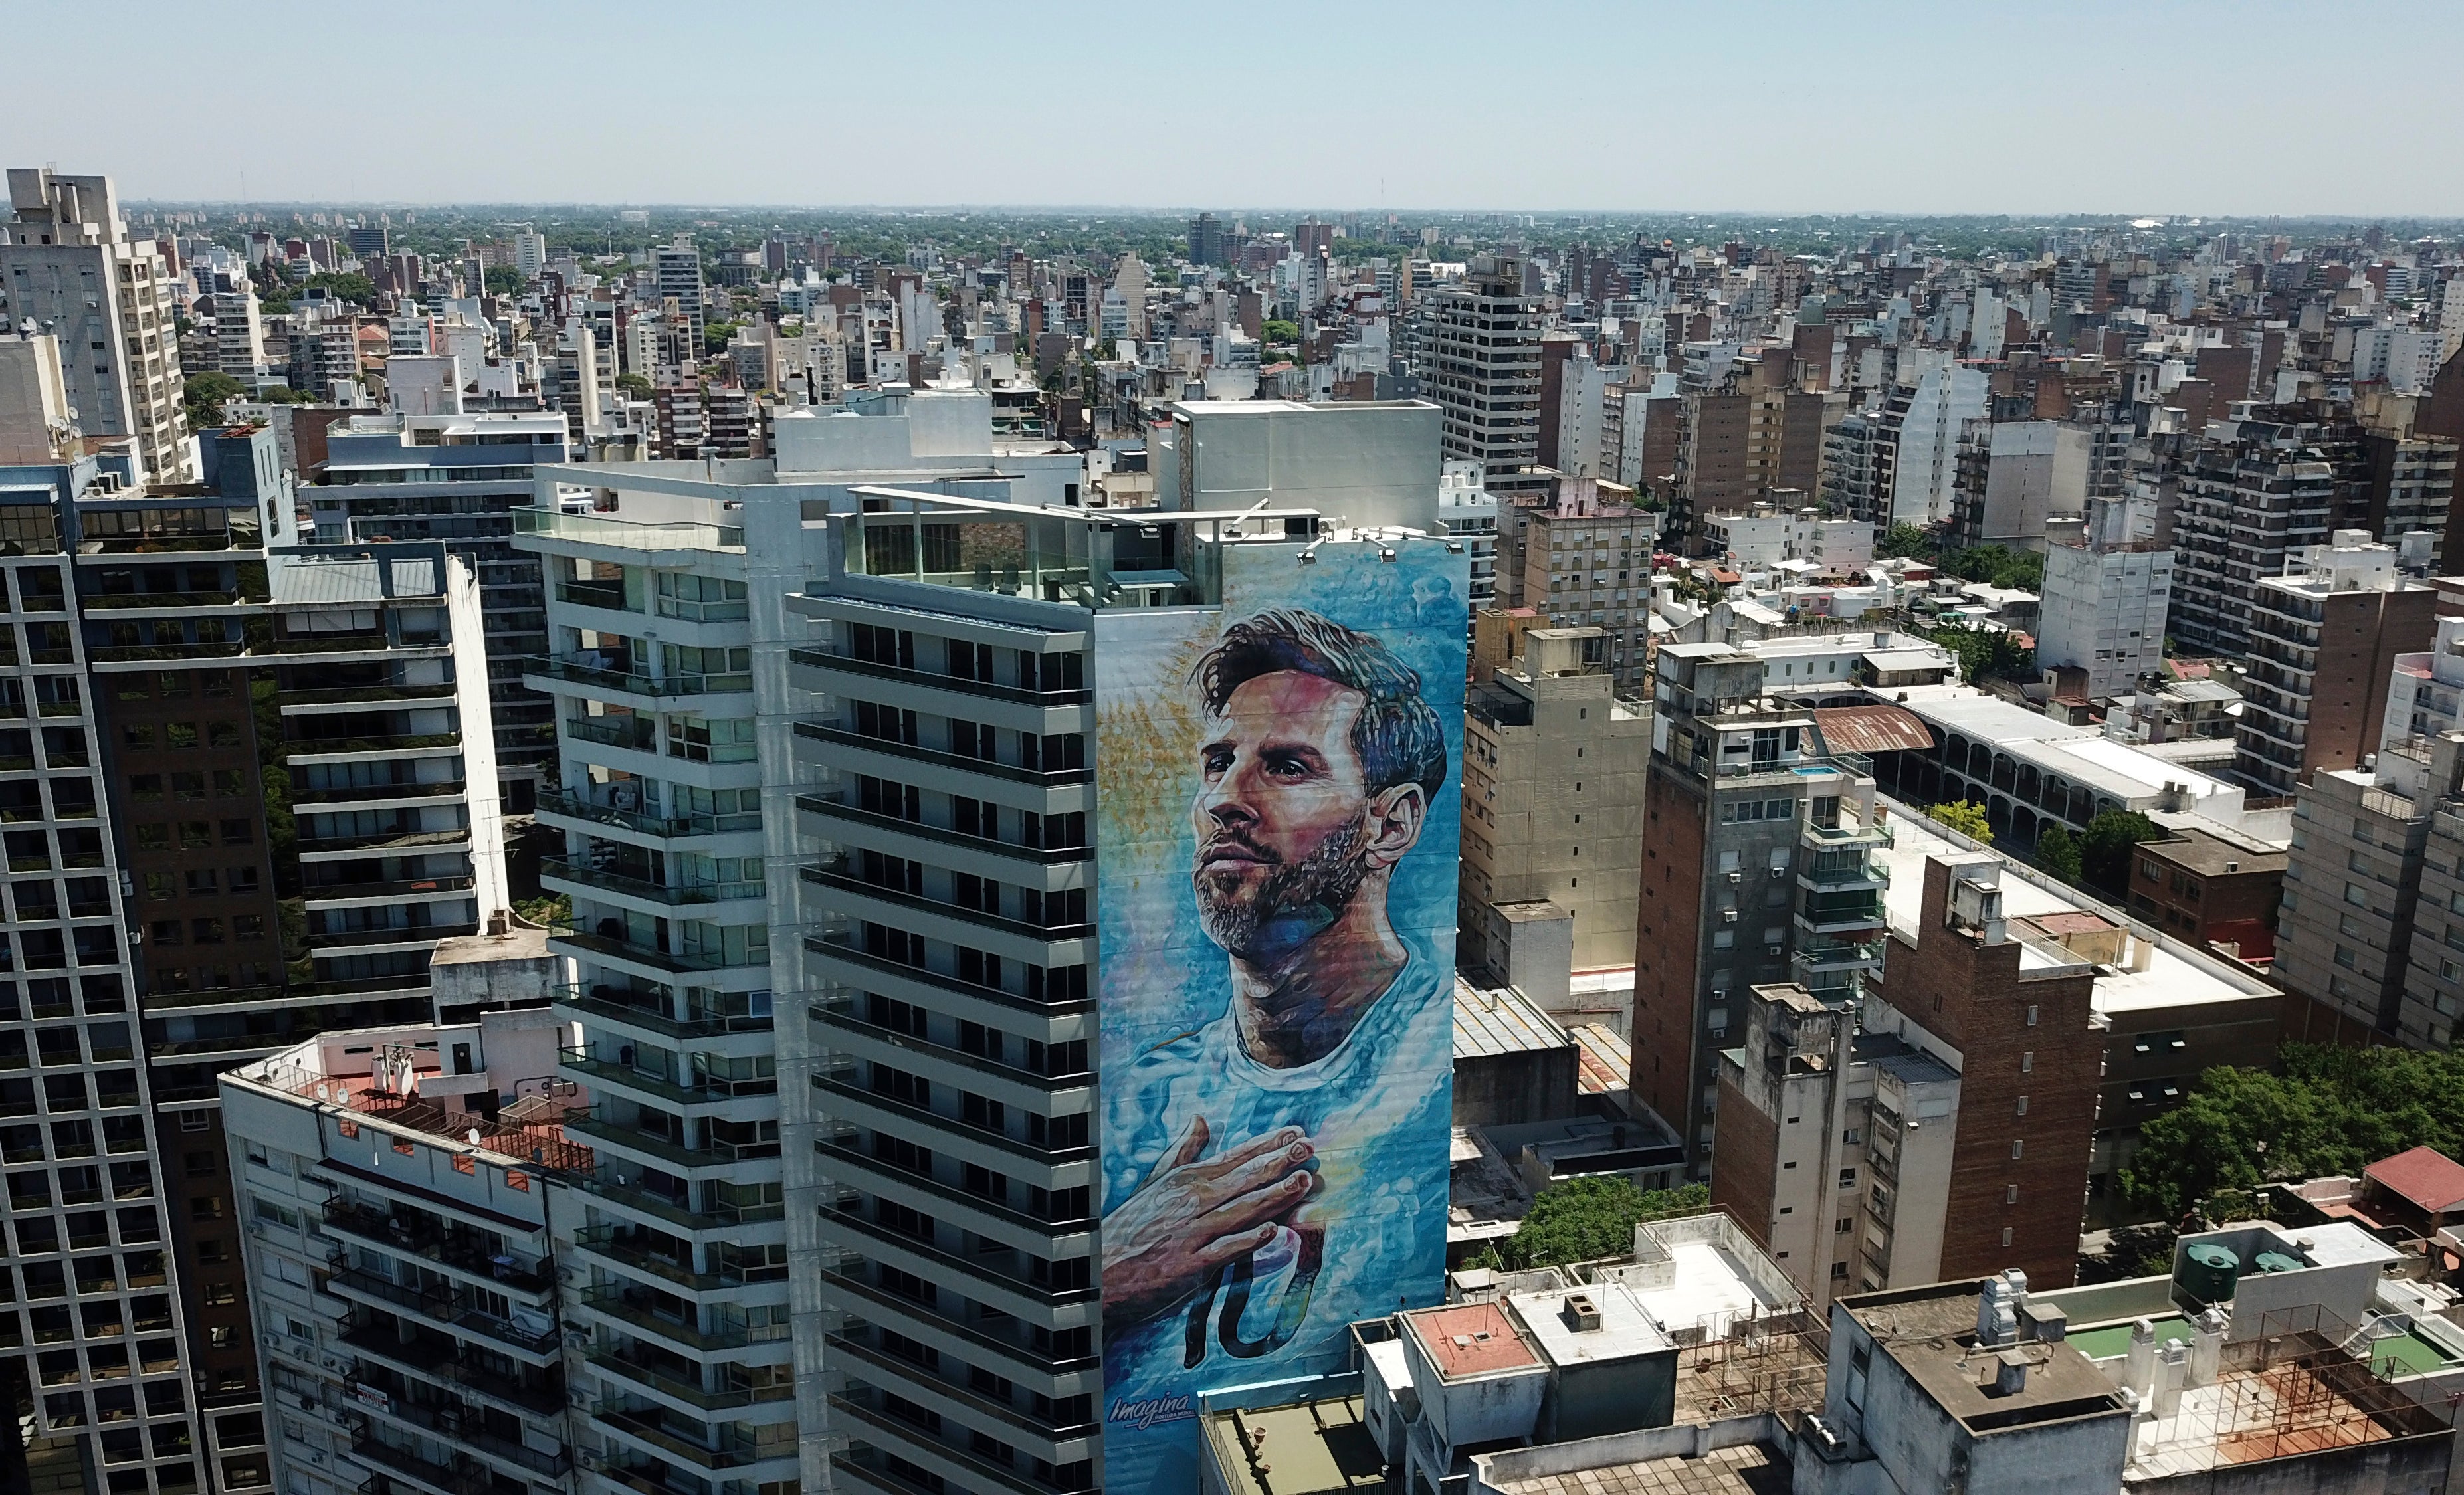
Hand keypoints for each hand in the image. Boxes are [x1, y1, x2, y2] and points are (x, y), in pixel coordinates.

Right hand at [1101, 1115, 1316, 1327]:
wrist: (1100, 1268)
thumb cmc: (1130, 1226)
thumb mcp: (1155, 1182)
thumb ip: (1183, 1151)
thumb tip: (1201, 1119)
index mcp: (1186, 1179)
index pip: (1236, 1156)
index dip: (1269, 1143)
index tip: (1297, 1132)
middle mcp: (1192, 1201)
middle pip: (1245, 1177)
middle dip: (1280, 1161)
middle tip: (1311, 1148)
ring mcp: (1192, 1232)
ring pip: (1241, 1209)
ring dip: (1275, 1194)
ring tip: (1303, 1181)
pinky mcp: (1190, 1264)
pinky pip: (1225, 1250)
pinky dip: (1248, 1240)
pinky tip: (1273, 1231)